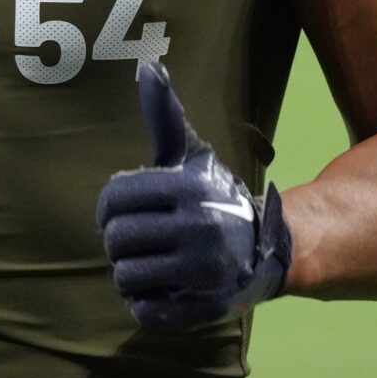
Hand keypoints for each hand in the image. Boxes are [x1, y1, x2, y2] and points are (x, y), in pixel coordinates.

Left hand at [95, 58, 292, 330]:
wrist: (267, 247)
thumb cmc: (212, 196)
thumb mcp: (191, 156)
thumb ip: (165, 117)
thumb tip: (147, 66)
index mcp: (187, 188)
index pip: (113, 199)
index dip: (109, 207)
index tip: (124, 210)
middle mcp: (198, 227)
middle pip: (116, 240)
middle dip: (120, 241)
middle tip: (139, 239)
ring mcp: (202, 272)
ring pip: (125, 277)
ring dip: (131, 272)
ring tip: (152, 262)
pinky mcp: (204, 308)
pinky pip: (145, 312)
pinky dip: (146, 303)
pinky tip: (164, 288)